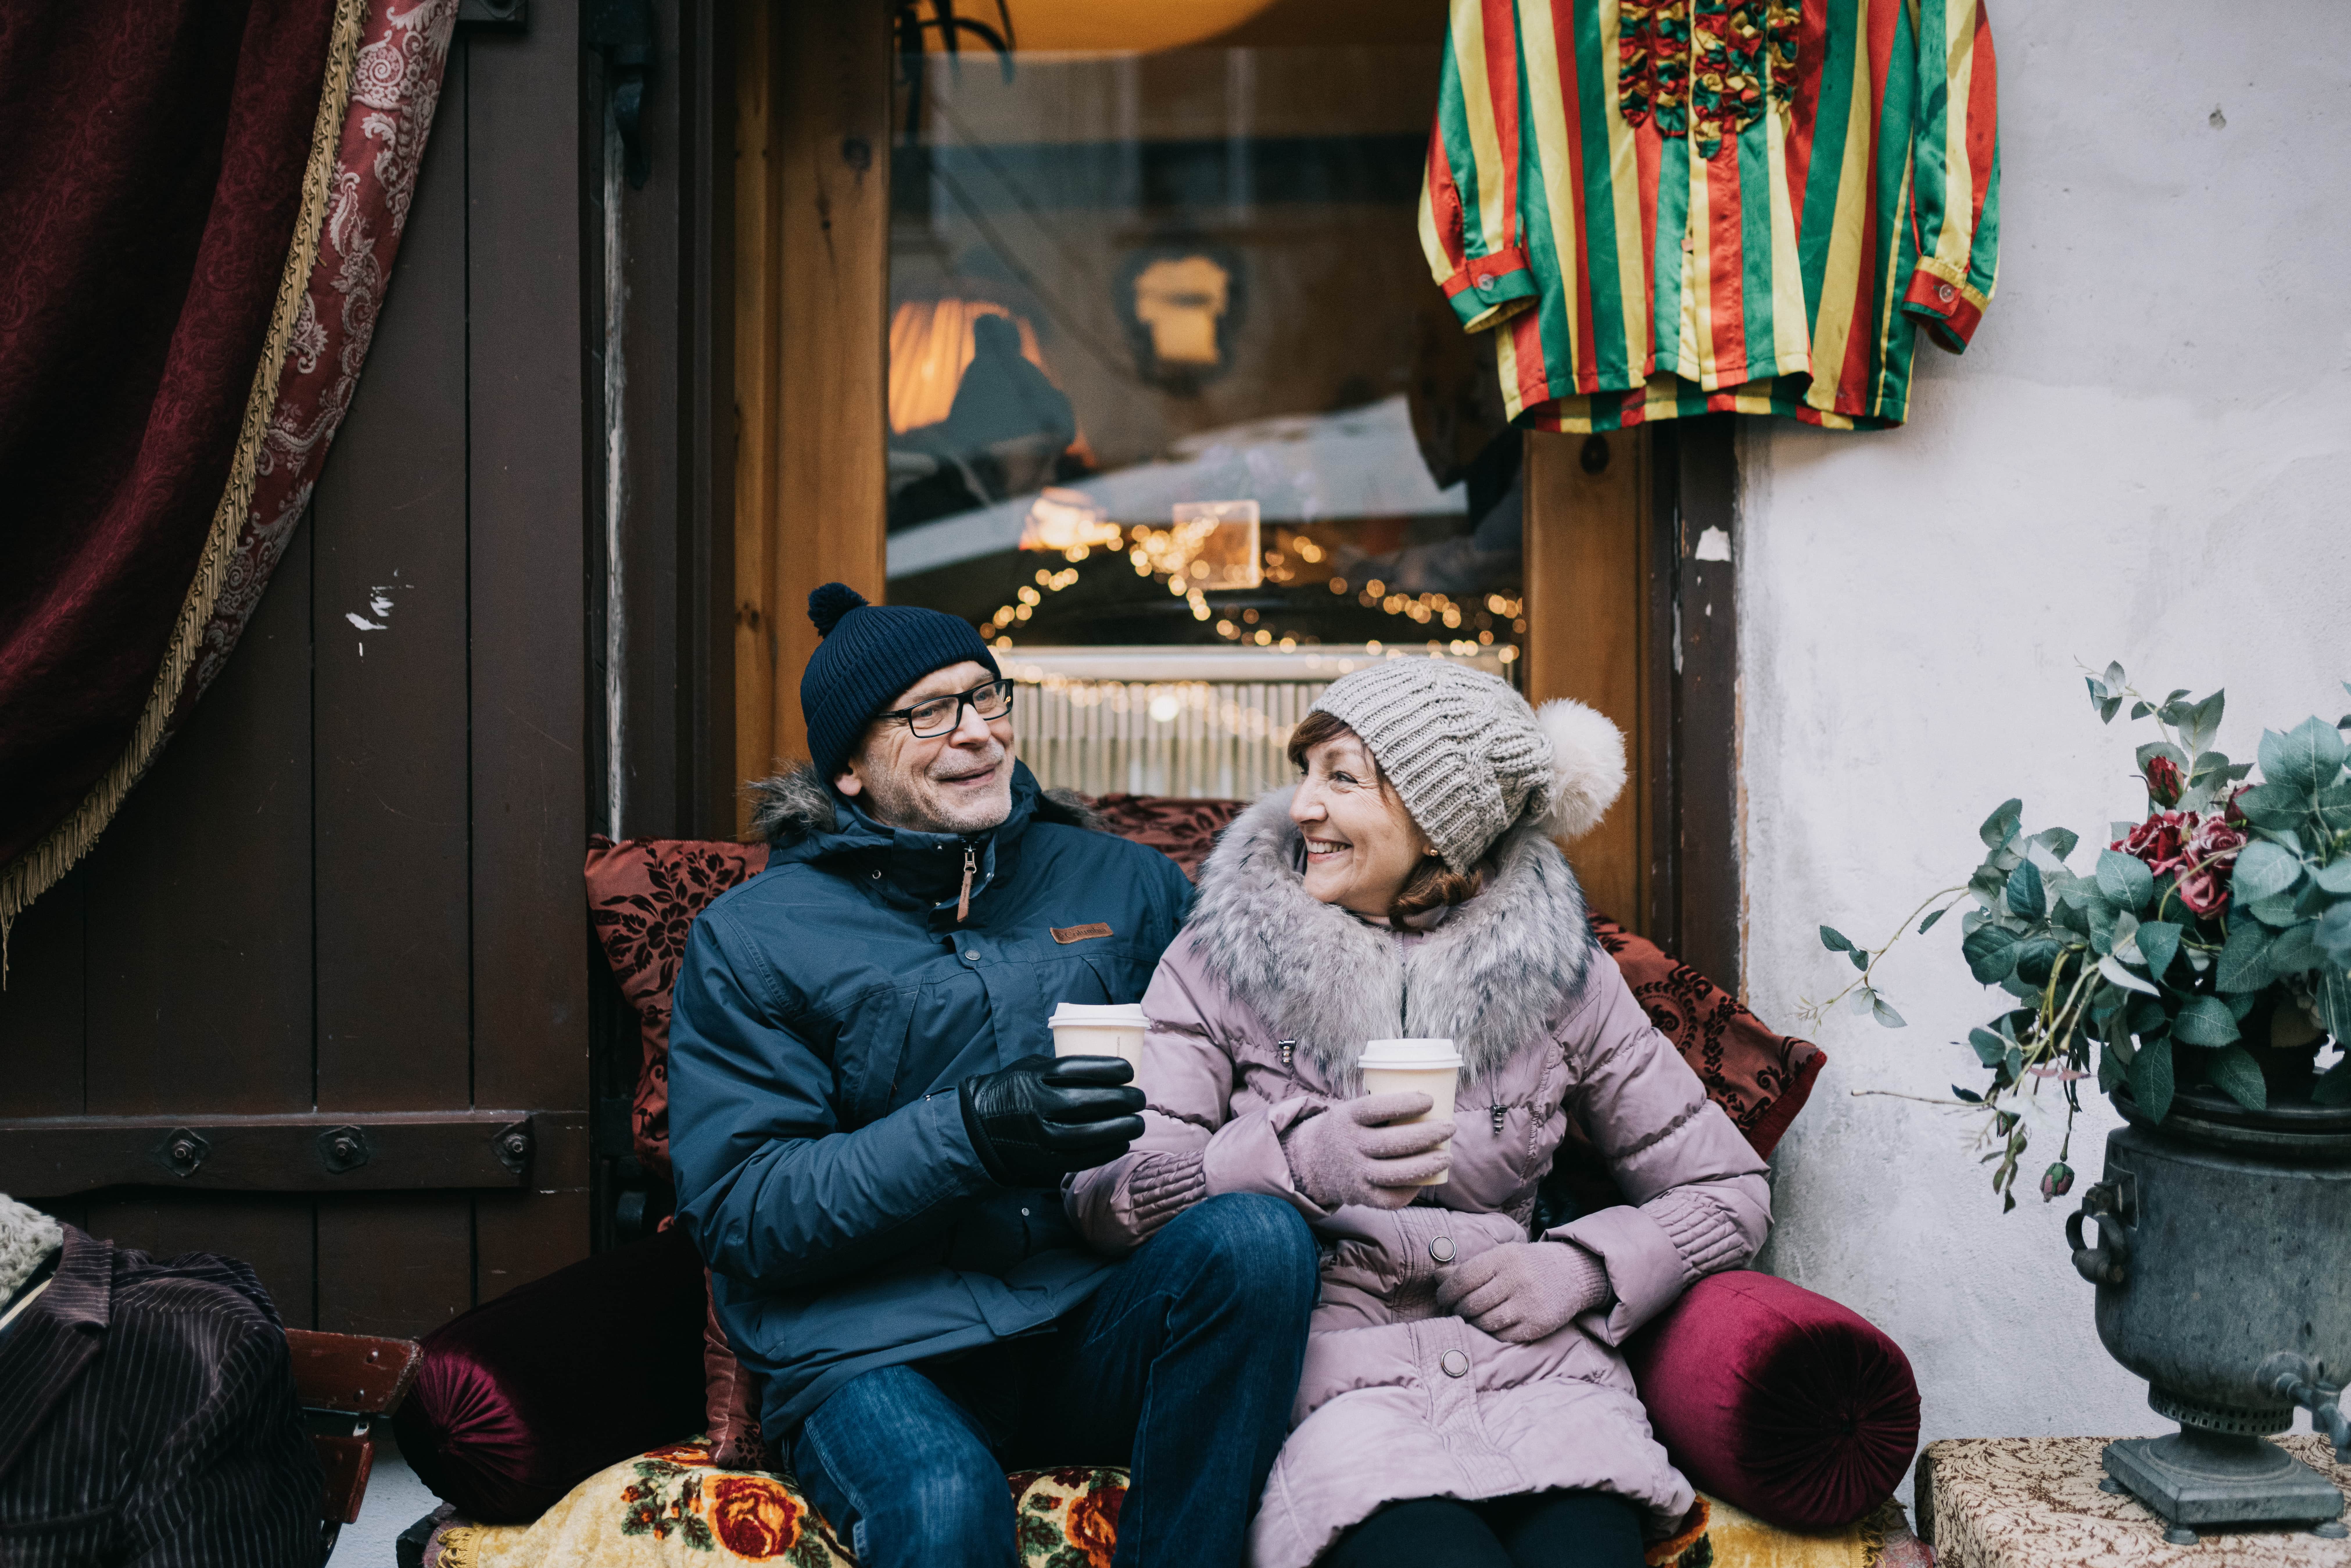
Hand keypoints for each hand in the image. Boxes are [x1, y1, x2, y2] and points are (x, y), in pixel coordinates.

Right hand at [960, 1055, 1144, 1187]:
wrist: (979, 1131)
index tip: (1128, 1070)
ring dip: (1121, 1128)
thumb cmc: (1014, 1093)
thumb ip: (1060, 1067)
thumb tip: (1107, 1069)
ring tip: (1138, 1123)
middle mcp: (1035, 1106)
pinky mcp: (1044, 1161)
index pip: (1075, 1069)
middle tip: (1140, 1099)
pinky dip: (1107, 1151)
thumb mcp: (1029, 1068)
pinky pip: (1082, 1158)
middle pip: (1088, 1102)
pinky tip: (1122, 1143)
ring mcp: (1040, 1136)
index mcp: (1032, 1077)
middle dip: (1122, 1100)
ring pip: (1089, 1133)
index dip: (1107, 1069)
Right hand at [1281, 1092, 1453, 1210]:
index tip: (1429, 1099)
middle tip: (1451, 1127)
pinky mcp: (1361, 1197)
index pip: (1375, 1108)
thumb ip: (1382, 1108)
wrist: (1313, 1162)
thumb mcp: (1352, 1110)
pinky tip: (1427, 1179)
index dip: (1404, 1103)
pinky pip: (1391, 1198)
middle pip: (1392, 1142)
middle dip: (1428, 1135)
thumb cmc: (1349, 1129)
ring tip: (1448, 1156)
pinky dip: (1411, 1189)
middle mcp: (1349, 1146)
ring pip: (1395, 1173)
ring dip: (1427, 1165)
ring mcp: (1354, 1174)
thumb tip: (1432, 1100)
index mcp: (1346, 1118)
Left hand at [1434, 1239, 1608, 1342]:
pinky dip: (1492, 1333)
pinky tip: (1492, 1325)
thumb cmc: (1527, 1264)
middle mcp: (1516, 1279)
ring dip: (1473, 1323)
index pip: (1463, 1278)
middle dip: (1457, 1310)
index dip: (1446, 1292)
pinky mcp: (1538, 1324)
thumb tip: (1436, 1278)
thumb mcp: (1500, 1257)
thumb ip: (1468, 1268)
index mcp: (1503, 1258)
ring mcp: (1528, 1304)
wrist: (1572, 1272)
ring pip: (1485, 1323)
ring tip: (1471, 1318)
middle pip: (1471, 1303)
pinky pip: (1503, 1336)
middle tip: (1455, 1310)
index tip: (1442, 1298)